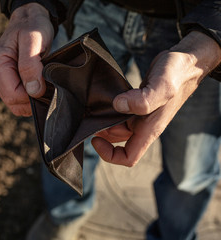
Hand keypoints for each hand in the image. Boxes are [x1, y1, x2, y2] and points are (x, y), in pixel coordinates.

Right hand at [0, 3, 53, 115]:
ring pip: (15, 103)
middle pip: (13, 102)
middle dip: (31, 98)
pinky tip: (37, 85)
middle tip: (46, 84)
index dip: (32, 96)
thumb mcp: (33, 40)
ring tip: (41, 82)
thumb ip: (31, 65)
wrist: (29, 21)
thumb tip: (33, 91)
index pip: (13, 95)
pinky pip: (17, 100)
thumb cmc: (32, 27)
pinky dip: (29, 98)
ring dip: (31, 99)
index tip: (45, 85)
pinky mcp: (4, 83)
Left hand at [92, 31, 220, 166]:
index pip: (128, 157)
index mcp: (150, 129)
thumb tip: (118, 105)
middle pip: (118, 142)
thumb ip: (142, 100)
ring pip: (117, 126)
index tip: (96, 139)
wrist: (186, 60)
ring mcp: (141, 115)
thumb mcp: (162, 87)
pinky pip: (120, 113)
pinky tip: (102, 99)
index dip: (109, 154)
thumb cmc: (177, 74)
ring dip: (104, 122)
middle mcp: (144, 125)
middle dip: (102, 134)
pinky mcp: (137, 103)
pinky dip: (109, 110)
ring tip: (92, 108)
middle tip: (89, 117)